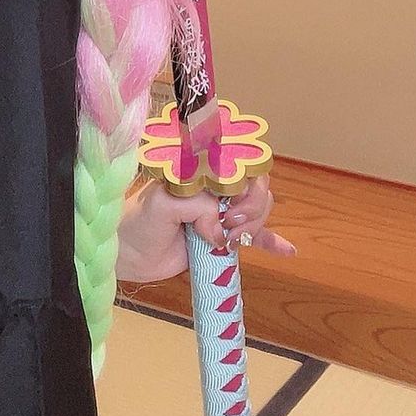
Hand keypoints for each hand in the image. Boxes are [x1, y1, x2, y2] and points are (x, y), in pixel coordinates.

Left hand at [117, 175, 295, 283]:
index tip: (232, 206)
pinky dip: (272, 241)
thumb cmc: (139, 220)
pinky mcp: (223, 237)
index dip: (245, 181)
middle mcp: (213, 187)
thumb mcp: (163, 204)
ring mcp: (220, 213)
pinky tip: (287, 251)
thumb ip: (197, 207)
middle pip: (254, 186)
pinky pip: (255, 237)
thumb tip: (221, 227)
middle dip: (251, 207)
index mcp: (199, 169)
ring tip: (232, 240)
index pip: (238, 161)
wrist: (128, 254)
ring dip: (255, 225)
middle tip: (230, 227)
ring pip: (257, 210)